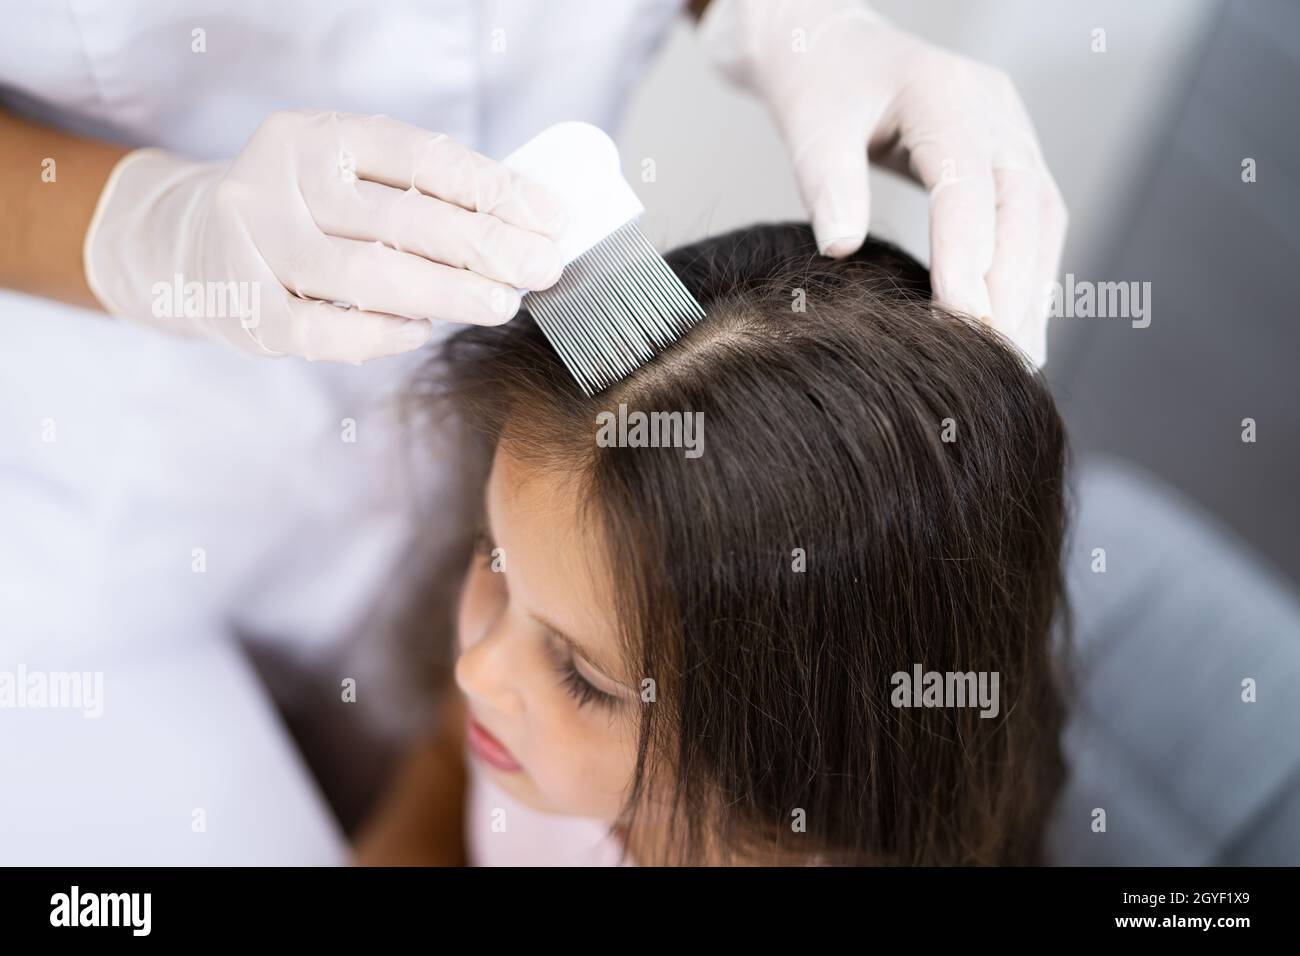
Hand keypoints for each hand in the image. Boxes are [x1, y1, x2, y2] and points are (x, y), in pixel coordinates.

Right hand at [84, 110, 566, 361]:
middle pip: (401, 217)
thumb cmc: (301, 212)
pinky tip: (422, 330)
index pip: (420, 157)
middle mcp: (279, 181)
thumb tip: (524, 225)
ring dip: (446, 292)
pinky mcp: (244, 308)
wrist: (187, 244)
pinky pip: (324, 330)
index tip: (551, 218)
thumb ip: (418, 193)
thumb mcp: (347, 177)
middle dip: (485, 245)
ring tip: (502, 304)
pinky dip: (380, 334)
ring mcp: (255, 245)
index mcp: (316, 136)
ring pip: (366, 275)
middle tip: (542, 268)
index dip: (493, 188)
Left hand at [698, 0, 1066, 366]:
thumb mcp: (811, 125)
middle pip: (1023, 206)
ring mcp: (1012, 132)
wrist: (838, 50)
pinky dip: (1029, 276)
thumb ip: (826, 181)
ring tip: (1016, 360)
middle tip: (998, 360)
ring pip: (1041, 218)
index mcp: (944, 94)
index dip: (968, 256)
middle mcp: (995, 110)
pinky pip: (1035, 221)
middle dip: (1013, 288)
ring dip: (1032, 291)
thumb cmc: (821, 88)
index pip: (968, 184)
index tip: (961, 323)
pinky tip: (1014, 327)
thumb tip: (839, 247)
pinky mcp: (1012, 158)